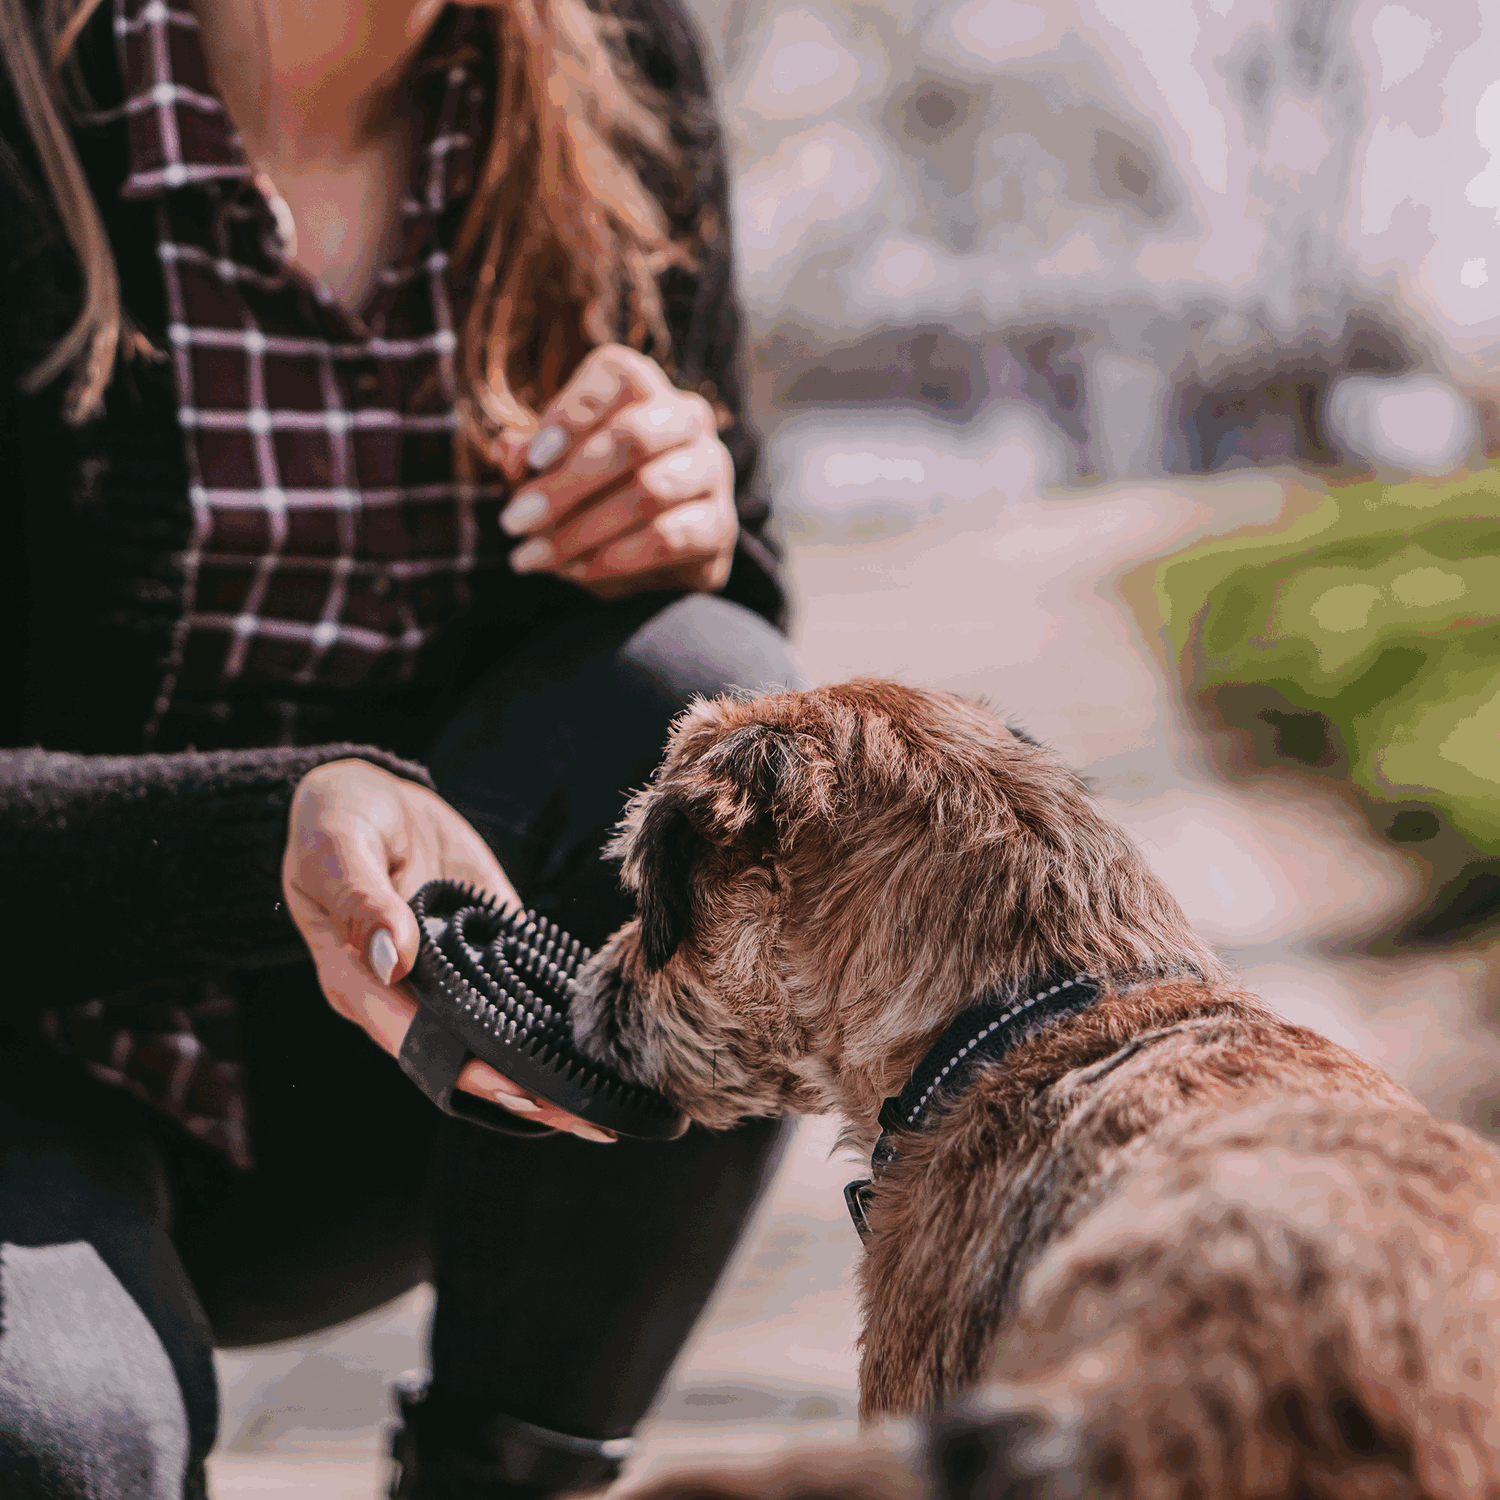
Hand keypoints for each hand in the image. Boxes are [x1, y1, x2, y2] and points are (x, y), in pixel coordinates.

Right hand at [281, 759, 615, 1141]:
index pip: (420, 1044)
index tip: (525, 1093)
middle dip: (521, 1092)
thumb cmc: (335, 820)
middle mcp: (400, 994)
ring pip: (491, 1041)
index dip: (473, 1073)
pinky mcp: (476, 953)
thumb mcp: (338, 848)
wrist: (362, 794)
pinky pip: (512, 996)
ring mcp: (442, 978)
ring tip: (599, 1100)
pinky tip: (592, 1040)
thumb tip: (393, 956)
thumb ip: (362, 900)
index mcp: (357, 981)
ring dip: (540, 1071)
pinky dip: (547, 1022)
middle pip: (461, 1060)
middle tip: (587, 1117)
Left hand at [490, 344, 737, 597]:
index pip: (618, 376)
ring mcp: (711, 470)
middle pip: (635, 437)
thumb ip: (525, 458)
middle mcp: (687, 418)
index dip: (571, 415)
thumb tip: (511, 453)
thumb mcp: (545, 472)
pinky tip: (579, 571)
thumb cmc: (584, 492)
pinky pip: (669, 539)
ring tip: (536, 557)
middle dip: (567, 485)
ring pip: (651, 491)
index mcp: (643, 387)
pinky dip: (616, 558)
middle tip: (515, 522)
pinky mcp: (720, 525)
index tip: (530, 461)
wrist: (639, 552)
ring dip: (583, 529)